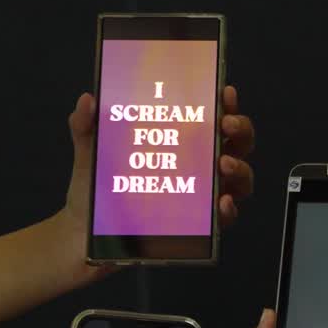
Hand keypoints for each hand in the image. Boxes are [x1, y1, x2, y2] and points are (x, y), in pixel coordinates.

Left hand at [52, 85, 256, 276]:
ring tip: (223, 164)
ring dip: (239, 168)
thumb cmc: (95, 190)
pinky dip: (229, 209)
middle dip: (240, 130)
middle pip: (238, 144)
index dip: (225, 103)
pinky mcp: (202, 226)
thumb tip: (88, 99)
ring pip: (241, 179)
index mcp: (181, 142)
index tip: (223, 92)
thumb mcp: (89, 154)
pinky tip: (221, 202)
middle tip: (226, 125)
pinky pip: (227, 217)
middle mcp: (201, 167)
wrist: (86, 236)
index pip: (212, 117)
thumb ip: (86, 126)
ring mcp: (205, 196)